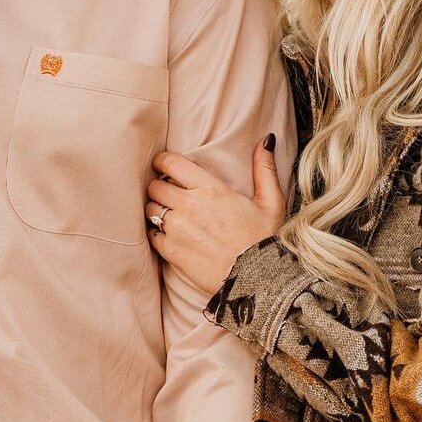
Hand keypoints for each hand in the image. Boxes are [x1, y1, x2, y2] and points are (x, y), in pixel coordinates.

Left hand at [146, 136, 285, 294]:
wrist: (257, 280)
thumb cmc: (264, 240)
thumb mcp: (271, 202)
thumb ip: (264, 168)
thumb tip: (266, 140)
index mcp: (210, 189)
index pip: (170, 163)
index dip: (164, 163)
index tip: (168, 168)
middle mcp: (189, 205)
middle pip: (155, 185)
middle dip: (160, 186)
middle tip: (170, 194)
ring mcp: (177, 229)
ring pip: (150, 208)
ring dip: (156, 209)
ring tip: (170, 215)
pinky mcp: (171, 251)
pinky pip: (151, 234)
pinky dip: (157, 233)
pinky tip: (170, 236)